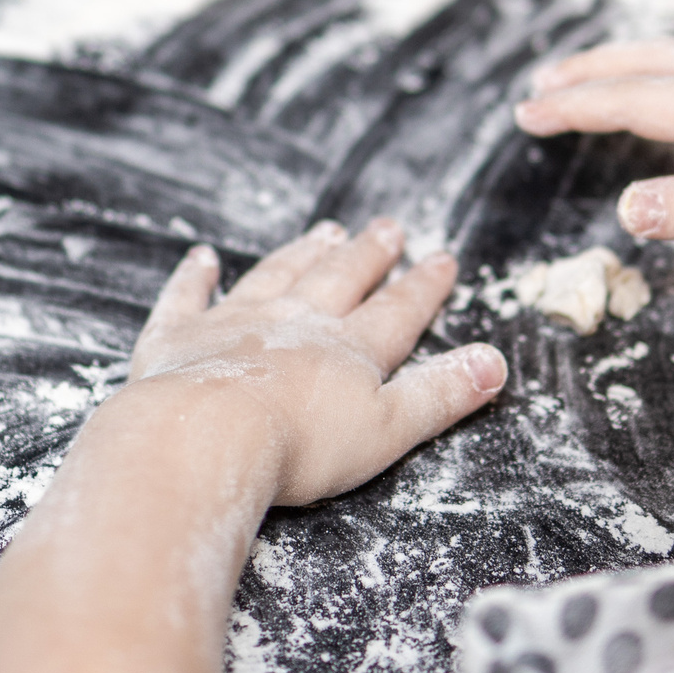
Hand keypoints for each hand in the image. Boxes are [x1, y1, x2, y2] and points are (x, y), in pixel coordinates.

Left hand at [121, 219, 505, 508]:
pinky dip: (195, 277)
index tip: (442, 259)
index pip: (396, 311)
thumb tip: (495, 361)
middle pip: (339, 279)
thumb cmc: (301, 445)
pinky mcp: (178, 339)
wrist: (206, 435)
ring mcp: (234, 324)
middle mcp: (295, 322)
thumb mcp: (389, 428)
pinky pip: (188, 297)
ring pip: (276, 276)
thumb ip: (440, 394)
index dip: (422, 287)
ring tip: (323, 232)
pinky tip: (201, 257)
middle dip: (368, 255)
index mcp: (349, 348)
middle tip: (388, 227)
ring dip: (301, 253)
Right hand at [513, 36, 673, 246]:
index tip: (528, 114)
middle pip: (645, 65)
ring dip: (620, 59)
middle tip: (535, 90)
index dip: (577, 107)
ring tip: (582, 70)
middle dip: (587, 76)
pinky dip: (662, 54)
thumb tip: (625, 207)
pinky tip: (673, 65)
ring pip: (673, 51)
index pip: (632, 101)